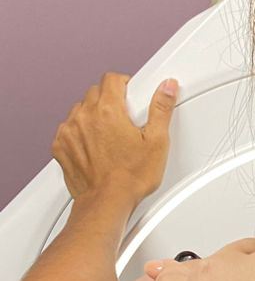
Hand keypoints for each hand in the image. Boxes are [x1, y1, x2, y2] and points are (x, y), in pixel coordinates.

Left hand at [53, 73, 177, 208]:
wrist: (107, 202)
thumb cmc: (131, 177)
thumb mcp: (157, 141)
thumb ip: (161, 108)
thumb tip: (167, 87)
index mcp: (109, 111)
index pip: (111, 79)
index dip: (125, 84)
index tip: (132, 96)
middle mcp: (84, 117)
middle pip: (95, 93)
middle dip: (111, 101)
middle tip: (126, 121)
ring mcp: (69, 131)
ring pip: (81, 110)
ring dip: (94, 116)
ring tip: (111, 136)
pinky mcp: (61, 145)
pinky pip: (69, 128)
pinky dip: (81, 132)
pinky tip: (96, 147)